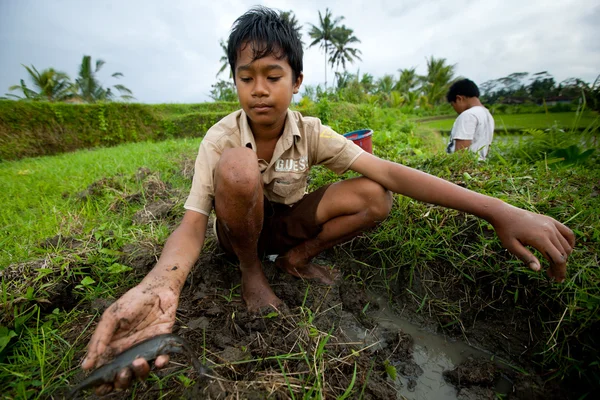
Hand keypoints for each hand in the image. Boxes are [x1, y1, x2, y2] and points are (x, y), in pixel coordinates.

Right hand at [81, 279, 178, 394]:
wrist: (158, 289)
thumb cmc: (132, 300)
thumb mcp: (112, 316)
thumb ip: (100, 338)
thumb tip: (86, 365)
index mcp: (112, 347)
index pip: (104, 371)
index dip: (102, 382)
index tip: (102, 386)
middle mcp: (127, 352)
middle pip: (122, 377)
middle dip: (120, 381)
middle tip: (121, 374)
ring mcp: (144, 350)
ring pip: (140, 372)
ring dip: (139, 372)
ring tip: (138, 362)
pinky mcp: (161, 346)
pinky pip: (161, 360)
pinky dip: (160, 363)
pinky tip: (159, 360)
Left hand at [491, 204, 574, 281]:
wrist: (504, 214)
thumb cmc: (505, 231)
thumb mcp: (511, 246)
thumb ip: (525, 257)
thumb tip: (538, 269)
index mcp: (540, 238)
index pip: (558, 259)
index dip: (559, 271)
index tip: (557, 280)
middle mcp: (549, 230)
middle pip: (563, 253)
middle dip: (559, 267)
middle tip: (550, 275)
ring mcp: (552, 224)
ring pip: (566, 245)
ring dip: (563, 256)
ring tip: (553, 264)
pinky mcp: (551, 221)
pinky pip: (567, 233)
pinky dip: (570, 243)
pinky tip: (564, 250)